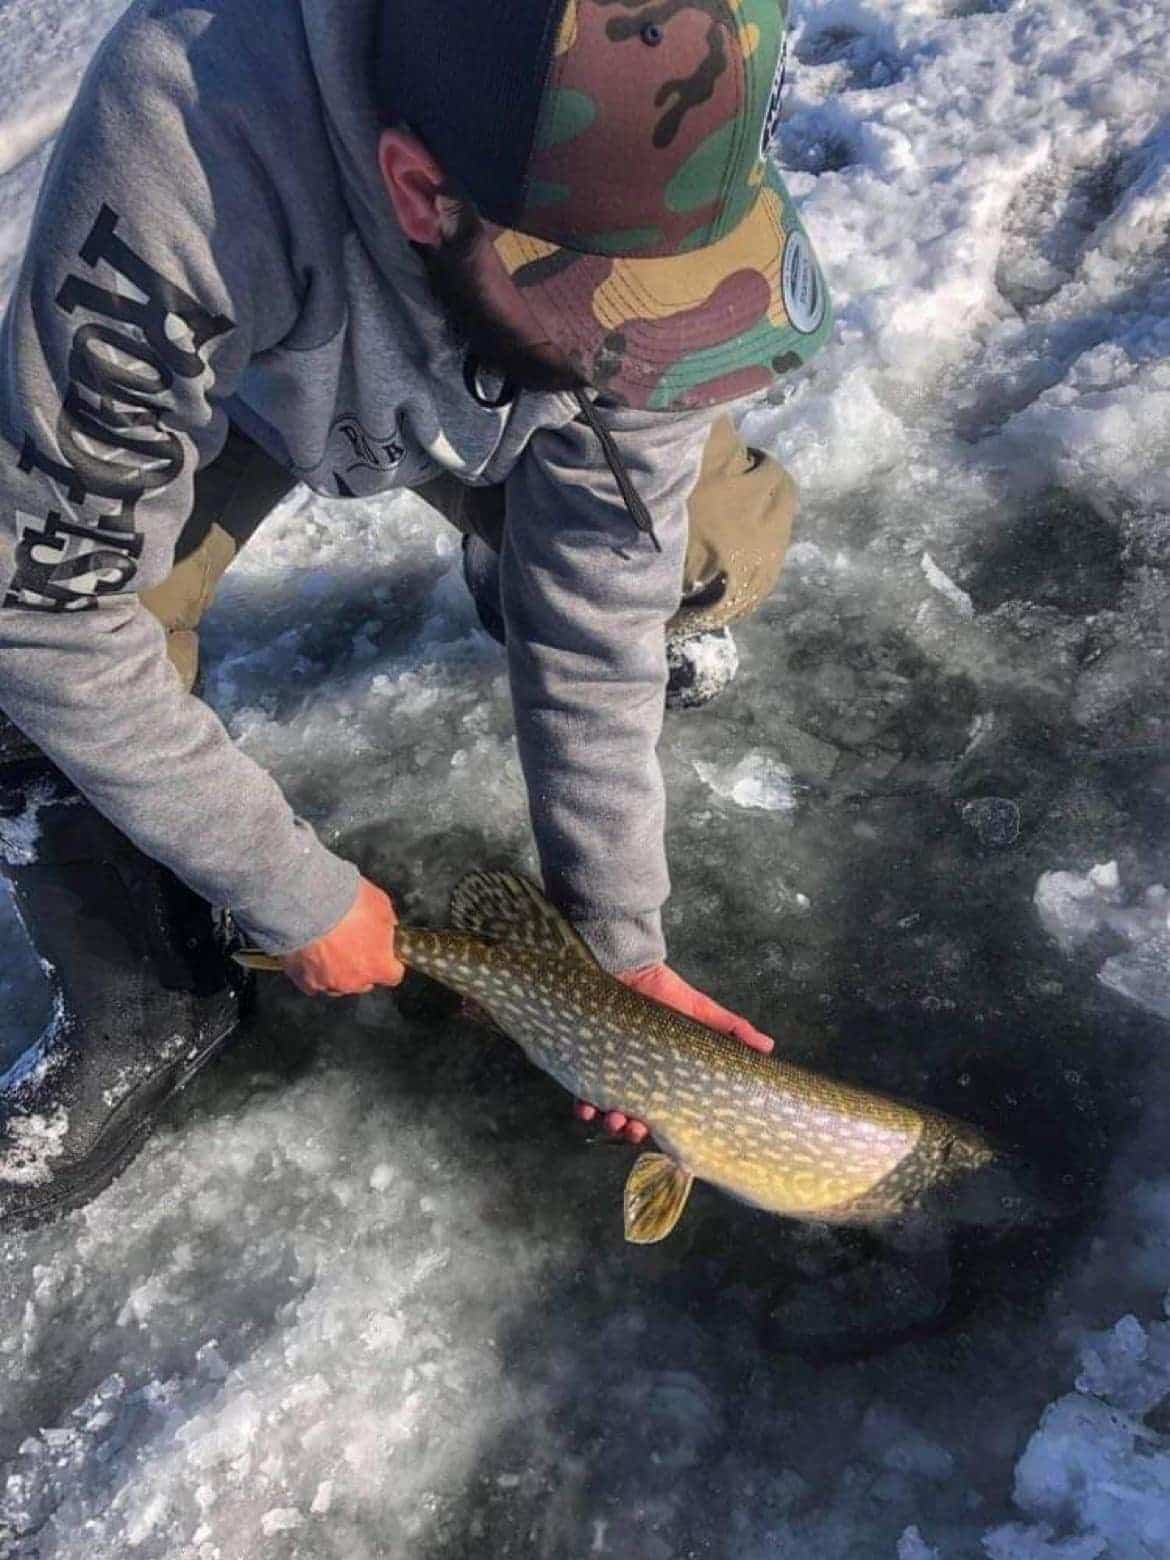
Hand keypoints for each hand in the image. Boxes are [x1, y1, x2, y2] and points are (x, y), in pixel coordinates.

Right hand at [281, 876, 404, 995]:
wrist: (308, 905)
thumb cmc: (346, 905)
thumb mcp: (380, 904)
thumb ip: (387, 921)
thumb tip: (389, 924)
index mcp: (378, 965)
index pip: (393, 975)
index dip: (389, 964)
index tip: (385, 955)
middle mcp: (354, 981)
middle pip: (364, 982)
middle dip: (362, 966)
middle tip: (355, 944)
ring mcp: (327, 983)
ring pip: (337, 984)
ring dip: (337, 970)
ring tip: (330, 947)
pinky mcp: (303, 979)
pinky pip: (312, 981)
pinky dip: (313, 971)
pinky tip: (311, 955)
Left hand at [574, 963, 774, 1143]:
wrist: (627, 966)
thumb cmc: (665, 991)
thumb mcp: (702, 1012)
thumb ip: (732, 1029)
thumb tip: (769, 1046)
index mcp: (663, 1075)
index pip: (663, 1112)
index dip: (661, 1129)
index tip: (662, 1135)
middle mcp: (636, 1078)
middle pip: (632, 1120)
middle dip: (632, 1131)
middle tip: (636, 1128)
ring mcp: (610, 1071)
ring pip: (606, 1113)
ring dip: (609, 1124)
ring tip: (613, 1119)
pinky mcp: (588, 1060)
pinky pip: (582, 1092)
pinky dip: (584, 1105)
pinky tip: (586, 1107)